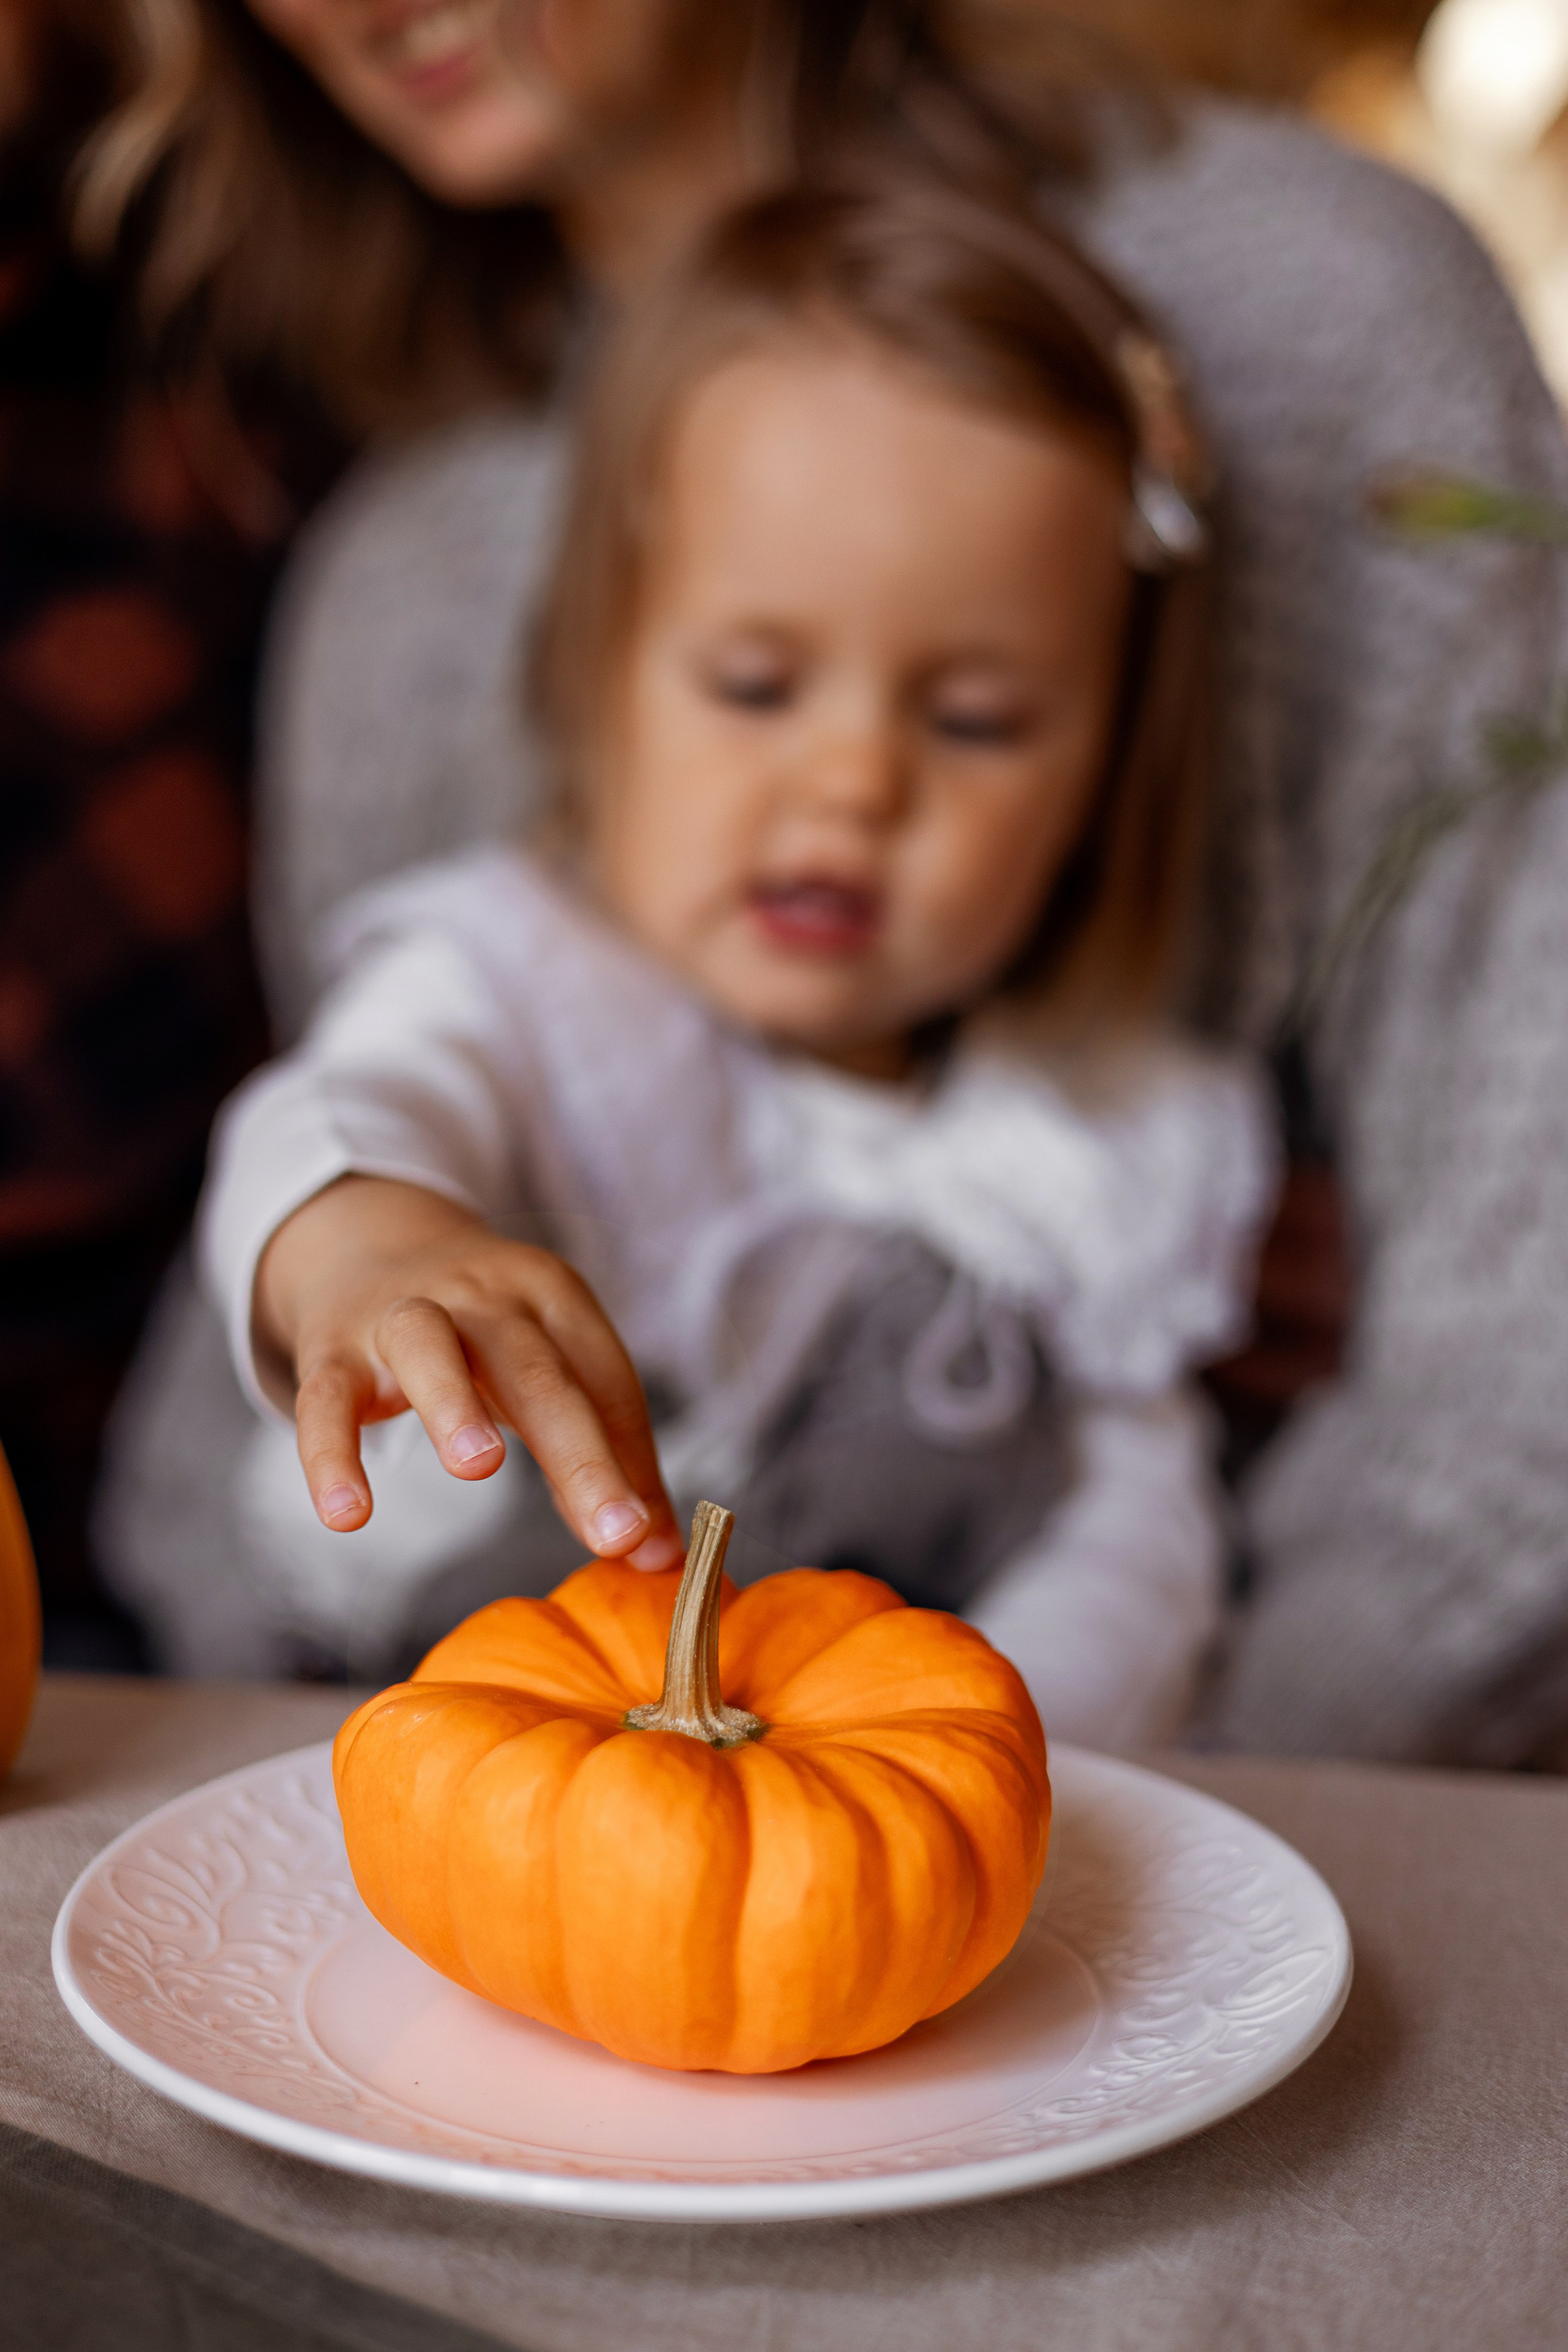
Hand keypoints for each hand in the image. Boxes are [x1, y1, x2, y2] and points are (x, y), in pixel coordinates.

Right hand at [254, 1176, 683, 1568]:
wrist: (369, 1245)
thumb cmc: (484, 1333)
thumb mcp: (549, 1368)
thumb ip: (605, 1455)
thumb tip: (659, 1558)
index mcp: (551, 1295)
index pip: (602, 1378)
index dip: (630, 1461)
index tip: (647, 1543)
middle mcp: (483, 1294)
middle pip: (537, 1372)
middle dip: (582, 1455)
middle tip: (617, 1532)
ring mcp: (401, 1314)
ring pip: (429, 1345)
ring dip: (455, 1403)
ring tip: (480, 1468)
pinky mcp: (332, 1348)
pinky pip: (326, 1400)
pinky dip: (333, 1453)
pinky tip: (348, 1514)